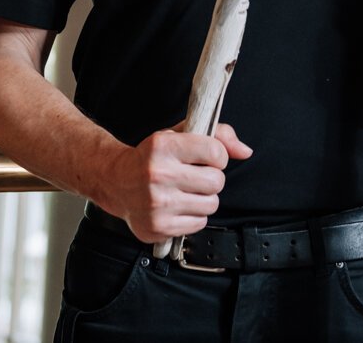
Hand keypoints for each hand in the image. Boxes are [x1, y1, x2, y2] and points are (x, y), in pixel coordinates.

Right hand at [100, 123, 252, 241]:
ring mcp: (157, 203)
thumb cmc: (153, 157)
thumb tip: (246, 152)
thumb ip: (217, 136)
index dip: (217, 156)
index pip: (216, 152)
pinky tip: (179, 206)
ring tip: (186, 191)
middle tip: (195, 176)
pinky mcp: (158, 226)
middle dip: (212, 178)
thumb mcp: (180, 135)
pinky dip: (194, 216)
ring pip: (211, 204)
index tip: (206, 157)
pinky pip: (199, 224)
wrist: (117, 181)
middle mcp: (158, 174)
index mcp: (163, 146)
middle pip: (217, 182)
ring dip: (204, 198)